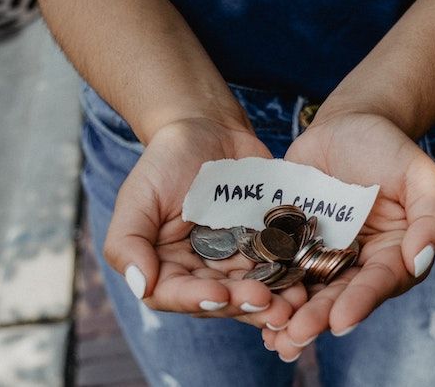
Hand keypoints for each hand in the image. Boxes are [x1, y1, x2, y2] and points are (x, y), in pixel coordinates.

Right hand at [103, 118, 306, 327]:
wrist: (209, 129)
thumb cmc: (166, 161)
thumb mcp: (138, 196)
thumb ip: (127, 242)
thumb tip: (140, 285)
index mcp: (166, 266)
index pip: (175, 295)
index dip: (197, 300)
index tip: (220, 295)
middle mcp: (201, 272)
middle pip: (220, 300)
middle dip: (244, 304)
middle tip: (269, 303)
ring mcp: (235, 261)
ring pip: (253, 291)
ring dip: (274, 301)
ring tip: (294, 303)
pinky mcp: (265, 247)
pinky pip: (279, 267)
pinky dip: (291, 277)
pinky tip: (306, 282)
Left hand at [262, 113, 434, 360]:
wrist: (346, 125)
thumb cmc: (388, 147)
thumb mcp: (419, 174)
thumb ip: (431, 216)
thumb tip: (421, 260)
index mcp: (393, 254)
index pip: (379, 282)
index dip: (361, 302)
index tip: (341, 321)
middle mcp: (358, 263)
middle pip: (339, 295)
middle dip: (318, 317)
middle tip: (296, 335)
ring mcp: (322, 254)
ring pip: (307, 290)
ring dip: (290, 315)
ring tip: (272, 337)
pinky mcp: (292, 242)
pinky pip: (279, 267)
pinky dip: (267, 286)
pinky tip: (249, 306)